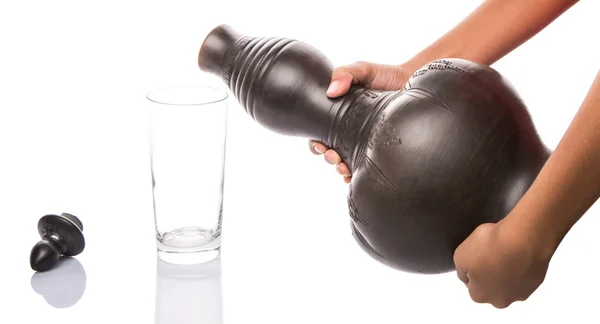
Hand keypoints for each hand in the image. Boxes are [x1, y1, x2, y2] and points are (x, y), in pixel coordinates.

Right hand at [309, 61, 412, 182]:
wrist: (416, 82)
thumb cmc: (387, 76)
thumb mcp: (363, 70)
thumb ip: (345, 73)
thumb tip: (331, 91)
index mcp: (340, 117)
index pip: (320, 135)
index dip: (315, 144)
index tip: (319, 145)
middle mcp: (350, 132)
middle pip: (331, 152)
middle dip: (328, 158)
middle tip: (333, 157)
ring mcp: (366, 143)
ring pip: (346, 163)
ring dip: (340, 169)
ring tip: (343, 168)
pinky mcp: (381, 151)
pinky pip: (367, 168)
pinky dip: (358, 176)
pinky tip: (356, 176)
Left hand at [453, 218, 554, 308]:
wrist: (524, 238)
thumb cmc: (490, 247)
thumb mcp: (460, 254)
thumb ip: (461, 269)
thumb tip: (467, 274)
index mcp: (479, 296)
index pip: (471, 283)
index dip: (472, 267)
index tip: (476, 255)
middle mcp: (502, 300)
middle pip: (491, 285)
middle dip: (490, 271)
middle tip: (490, 253)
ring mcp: (522, 291)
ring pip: (509, 280)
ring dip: (506, 268)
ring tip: (505, 249)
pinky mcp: (537, 280)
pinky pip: (524, 272)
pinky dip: (521, 263)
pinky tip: (518, 250)